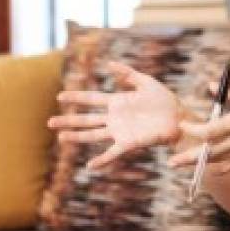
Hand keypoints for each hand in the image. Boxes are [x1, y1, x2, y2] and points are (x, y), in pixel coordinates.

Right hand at [47, 61, 185, 170]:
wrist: (179, 118)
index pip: (91, 99)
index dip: (76, 97)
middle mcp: (115, 118)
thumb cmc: (165, 100)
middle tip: (50, 122)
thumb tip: (108, 64)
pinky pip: (112, 153)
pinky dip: (102, 160)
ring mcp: (120, 132)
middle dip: (68, 120)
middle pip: (86, 119)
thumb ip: (127, 73)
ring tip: (61, 137)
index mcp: (117, 102)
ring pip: (93, 135)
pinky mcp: (129, 143)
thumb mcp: (146, 82)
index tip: (60, 96)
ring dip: (77, 136)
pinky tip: (90, 166)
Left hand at [168, 84, 229, 174]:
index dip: (193, 130)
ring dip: (198, 164)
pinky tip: (209, 168)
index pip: (209, 131)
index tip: (183, 126)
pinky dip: (218, 167)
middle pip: (208, 152)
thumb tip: (210, 85)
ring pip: (216, 161)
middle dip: (188, 158)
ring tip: (181, 165)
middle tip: (171, 162)